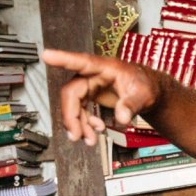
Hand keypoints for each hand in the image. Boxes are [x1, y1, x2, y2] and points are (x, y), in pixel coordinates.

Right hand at [42, 49, 157, 145]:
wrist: (149, 92)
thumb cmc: (145, 85)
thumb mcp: (143, 95)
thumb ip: (132, 105)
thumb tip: (122, 118)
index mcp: (105, 68)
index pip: (81, 62)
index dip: (63, 59)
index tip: (46, 55)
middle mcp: (93, 75)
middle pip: (72, 92)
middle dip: (71, 116)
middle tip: (77, 136)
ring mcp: (90, 86)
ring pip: (73, 105)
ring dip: (78, 124)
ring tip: (90, 140)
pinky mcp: (90, 96)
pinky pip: (80, 111)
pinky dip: (84, 124)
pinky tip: (96, 131)